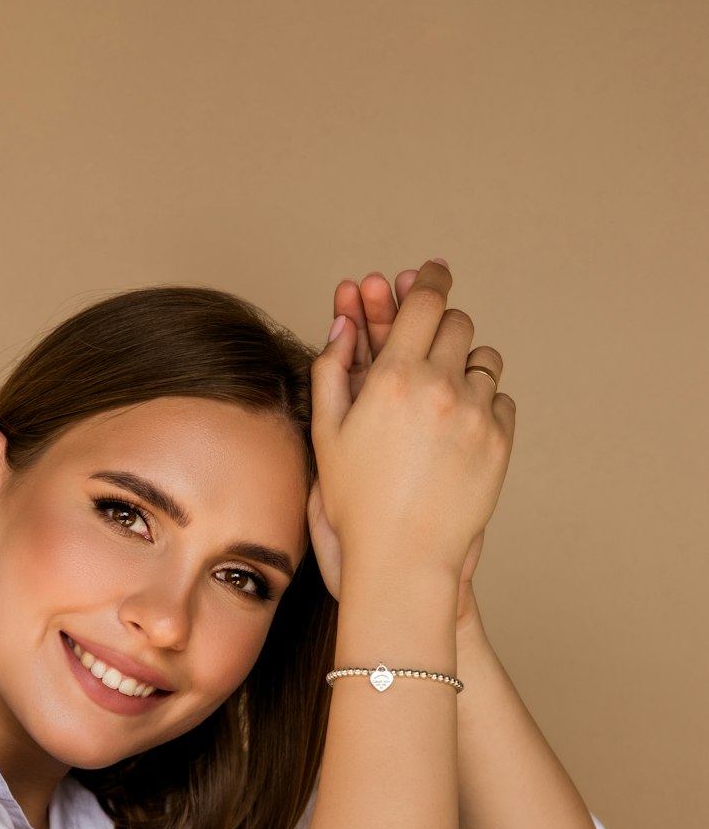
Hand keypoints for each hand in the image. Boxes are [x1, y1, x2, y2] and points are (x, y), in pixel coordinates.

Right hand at [309, 264, 506, 629]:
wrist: (403, 559)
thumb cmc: (356, 502)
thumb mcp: (328, 433)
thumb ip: (333, 370)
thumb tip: (345, 324)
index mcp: (395, 378)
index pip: (423, 301)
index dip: (427, 278)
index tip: (430, 269)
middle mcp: (440, 387)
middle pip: (457, 323)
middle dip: (440, 325)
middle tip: (427, 341)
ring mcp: (476, 413)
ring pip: (484, 358)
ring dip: (465, 363)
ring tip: (442, 390)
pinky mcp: (500, 441)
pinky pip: (500, 398)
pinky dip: (482, 400)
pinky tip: (458, 424)